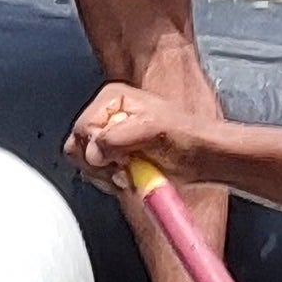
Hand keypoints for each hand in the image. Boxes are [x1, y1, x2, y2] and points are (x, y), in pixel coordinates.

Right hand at [65, 80, 223, 188]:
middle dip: (100, 164)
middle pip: (78, 147)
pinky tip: (132, 179)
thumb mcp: (151, 129)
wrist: (203, 158)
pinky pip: (99, 175)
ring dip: (108, 175)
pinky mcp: (116, 158)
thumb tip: (93, 151)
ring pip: (87, 164)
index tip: (119, 158)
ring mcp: (111, 139)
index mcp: (112, 99)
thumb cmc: (187, 137)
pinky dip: (112, 182)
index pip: (81, 129)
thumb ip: (116, 137)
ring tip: (133, 173)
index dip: (96, 150)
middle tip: (124, 167)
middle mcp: (108, 116)